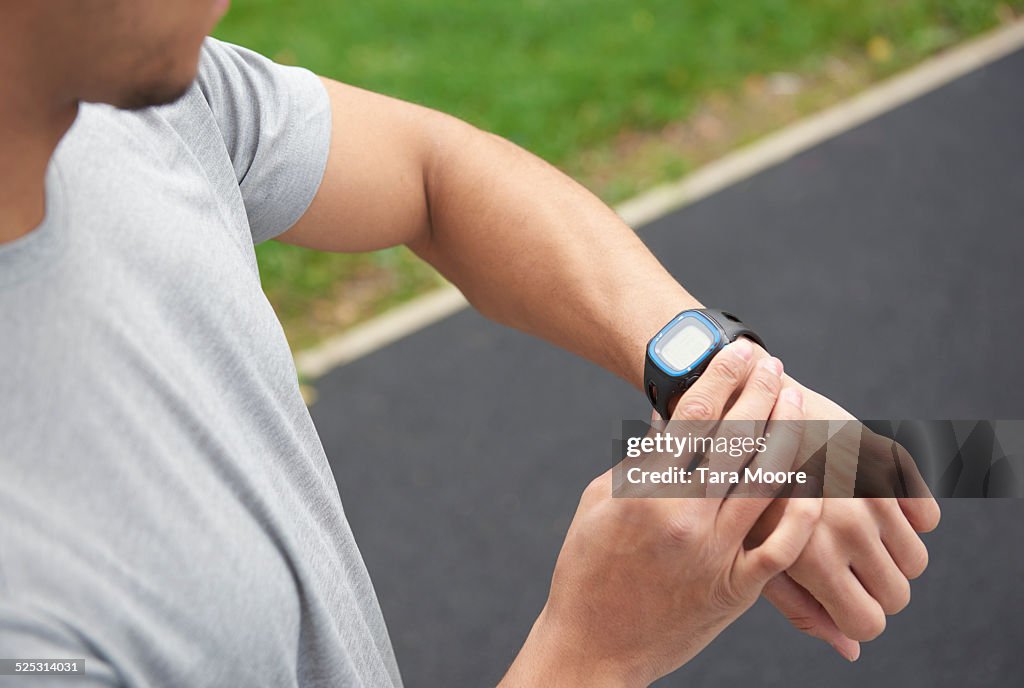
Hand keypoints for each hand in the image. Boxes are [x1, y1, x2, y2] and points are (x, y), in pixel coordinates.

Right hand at [501, 340, 820, 686]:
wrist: (594, 647)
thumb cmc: (586, 570)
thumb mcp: (597, 503)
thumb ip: (637, 461)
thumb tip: (668, 419)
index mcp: (644, 491)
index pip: (695, 416)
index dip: (723, 376)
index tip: (740, 351)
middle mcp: (684, 517)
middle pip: (737, 439)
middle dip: (760, 392)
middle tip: (773, 363)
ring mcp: (715, 554)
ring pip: (766, 482)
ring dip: (786, 435)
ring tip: (796, 401)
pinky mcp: (735, 590)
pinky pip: (782, 545)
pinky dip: (800, 509)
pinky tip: (813, 479)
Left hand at [753, 385, 940, 659]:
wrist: (746, 413)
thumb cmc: (741, 492)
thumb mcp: (754, 552)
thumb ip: (801, 606)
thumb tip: (851, 650)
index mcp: (808, 553)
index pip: (867, 622)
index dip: (855, 616)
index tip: (840, 599)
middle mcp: (846, 524)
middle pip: (898, 595)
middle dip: (875, 590)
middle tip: (846, 568)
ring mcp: (870, 490)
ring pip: (916, 559)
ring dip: (891, 556)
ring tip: (853, 535)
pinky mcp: (886, 460)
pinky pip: (927, 517)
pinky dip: (908, 519)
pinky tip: (871, 507)